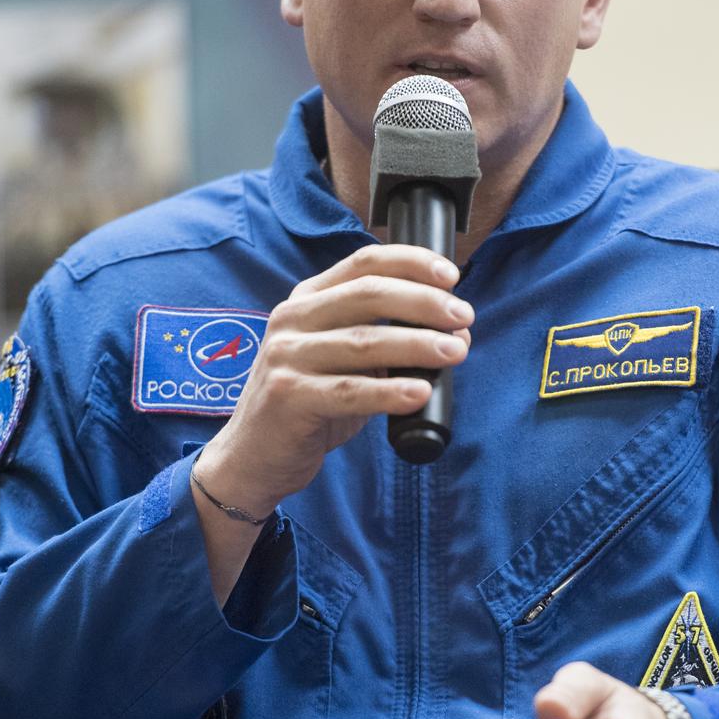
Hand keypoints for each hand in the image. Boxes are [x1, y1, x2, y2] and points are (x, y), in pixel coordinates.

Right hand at [195, 243, 472, 515]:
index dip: (412, 263)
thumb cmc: (309, 403)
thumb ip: (386, 341)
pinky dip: (390, 391)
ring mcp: (286, 357)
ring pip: (364, 342)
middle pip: (368, 295)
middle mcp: (293, 319)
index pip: (364, 263)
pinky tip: (420, 392)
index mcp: (308, 299)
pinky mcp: (288, 397)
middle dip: (424, 303)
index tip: (452, 275)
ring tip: (456, 351)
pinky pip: (349, 391)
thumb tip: (454, 333)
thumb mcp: (342, 360)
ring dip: (417, 344)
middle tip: (464, 317)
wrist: (254, 456)